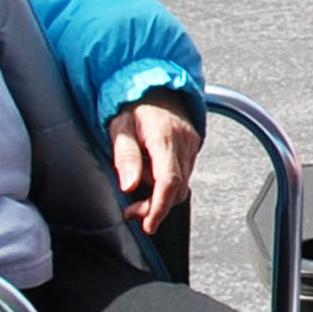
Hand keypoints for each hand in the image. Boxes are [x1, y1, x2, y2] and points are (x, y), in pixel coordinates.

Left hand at [110, 99, 199, 226]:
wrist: (156, 87)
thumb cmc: (133, 106)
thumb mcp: (119, 127)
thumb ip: (125, 156)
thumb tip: (128, 186)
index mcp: (164, 137)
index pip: (168, 180)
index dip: (160, 207)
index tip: (149, 225)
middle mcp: (183, 143)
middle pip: (177, 188)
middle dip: (156, 207)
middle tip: (132, 212)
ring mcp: (191, 147)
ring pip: (182, 186)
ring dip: (161, 198)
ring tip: (138, 199)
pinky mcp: (192, 150)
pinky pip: (183, 176)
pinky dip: (168, 187)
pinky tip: (151, 181)